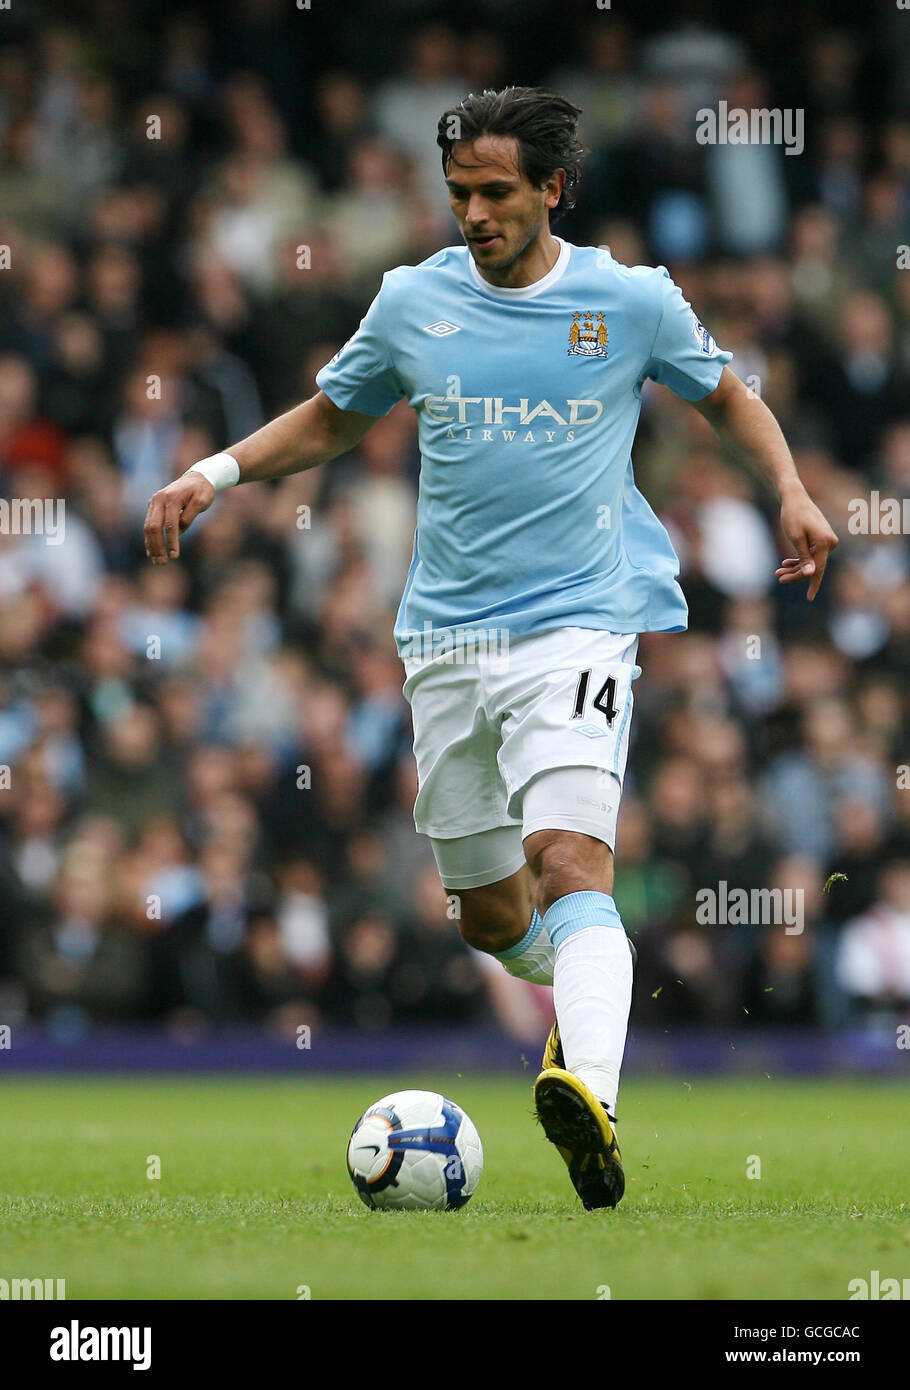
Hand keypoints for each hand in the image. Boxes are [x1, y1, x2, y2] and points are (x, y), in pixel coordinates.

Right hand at [144, 471, 214, 562]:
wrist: (196, 478)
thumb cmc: (202, 491)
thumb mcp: (202, 501)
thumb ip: (189, 516)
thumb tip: (178, 532)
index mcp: (171, 497)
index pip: (170, 524)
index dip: (171, 541)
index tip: (175, 556)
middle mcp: (158, 499)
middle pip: (153, 527)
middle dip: (157, 547)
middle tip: (162, 563)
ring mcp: (154, 502)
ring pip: (148, 527)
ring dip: (151, 546)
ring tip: (157, 562)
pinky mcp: (153, 507)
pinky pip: (149, 525)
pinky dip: (150, 539)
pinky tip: (152, 552)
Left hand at [776, 486, 838, 600]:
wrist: (794, 497)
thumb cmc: (793, 516)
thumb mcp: (796, 538)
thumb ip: (805, 557)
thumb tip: (812, 574)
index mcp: (825, 543)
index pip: (819, 569)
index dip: (813, 584)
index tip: (810, 598)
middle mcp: (830, 542)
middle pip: (814, 566)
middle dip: (796, 574)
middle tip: (778, 576)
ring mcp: (827, 541)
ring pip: (811, 562)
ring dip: (796, 568)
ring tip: (778, 572)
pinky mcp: (821, 540)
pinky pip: (812, 555)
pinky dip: (799, 560)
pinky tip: (786, 563)